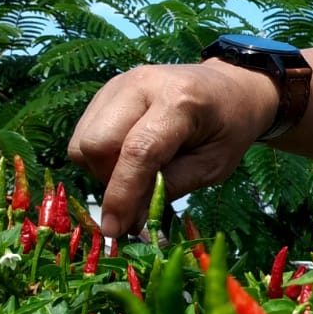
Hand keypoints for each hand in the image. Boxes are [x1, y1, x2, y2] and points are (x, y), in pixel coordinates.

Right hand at [68, 61, 278, 237]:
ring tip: (139, 170)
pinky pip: (84, 133)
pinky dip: (101, 156)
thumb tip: (128, 219)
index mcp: (179, 100)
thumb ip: (171, 188)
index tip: (116, 229)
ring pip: (83, 141)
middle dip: (111, 180)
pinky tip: (130, 155)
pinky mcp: (106, 91)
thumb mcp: (214, 166)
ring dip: (103, 169)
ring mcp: (118, 84)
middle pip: (96, 144)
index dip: (123, 195)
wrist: (229, 87)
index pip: (138, 151)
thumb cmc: (229, 128)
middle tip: (140, 191)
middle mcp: (140, 85)